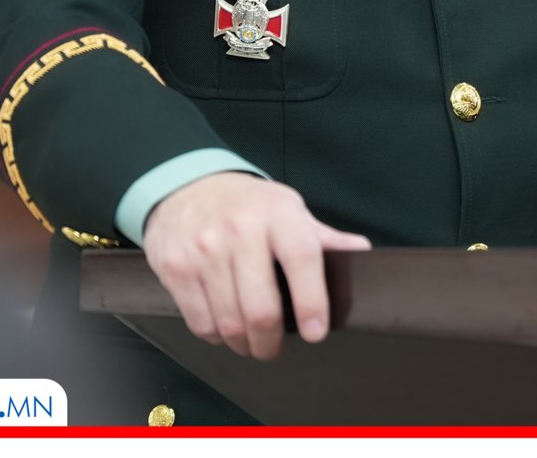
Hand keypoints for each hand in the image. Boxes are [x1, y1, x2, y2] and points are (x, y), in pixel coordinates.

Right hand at [141, 172, 371, 359]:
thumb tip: (360, 253)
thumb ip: (322, 237)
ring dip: (243, 343)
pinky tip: (224, 327)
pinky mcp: (176, 268)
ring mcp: (204, 249)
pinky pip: (200, 322)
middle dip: (271, 341)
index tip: (317, 331)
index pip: (302, 259)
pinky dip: (216, 336)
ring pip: (229, 322)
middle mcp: (240, 229)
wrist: (186, 188)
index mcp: (278, 214)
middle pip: (261, 306)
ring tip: (250, 341)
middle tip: (273, 348)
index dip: (312, 301)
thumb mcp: (288, 209)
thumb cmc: (247, 205)